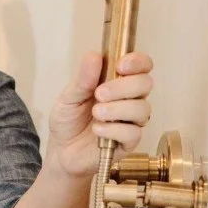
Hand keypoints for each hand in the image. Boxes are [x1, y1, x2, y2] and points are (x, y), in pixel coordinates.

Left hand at [45, 51, 152, 179]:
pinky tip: (97, 130)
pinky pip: (133, 133)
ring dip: (118, 108)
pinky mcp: (128, 142)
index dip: (137, 62)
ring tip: (96, 113)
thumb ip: (83, 79)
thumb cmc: (68, 121)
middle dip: (123, 86)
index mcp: (118, 82)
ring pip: (142, 108)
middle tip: (99, 94)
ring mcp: (131, 121)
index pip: (142, 66)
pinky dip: (114, 129)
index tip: (120, 66)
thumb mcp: (69, 97)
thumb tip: (94, 56)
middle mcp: (130, 99)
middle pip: (145, 84)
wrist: (61, 151)